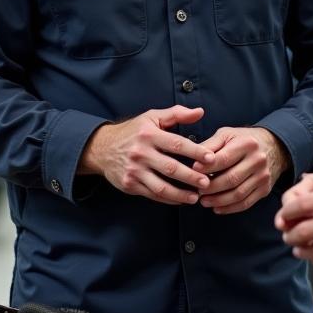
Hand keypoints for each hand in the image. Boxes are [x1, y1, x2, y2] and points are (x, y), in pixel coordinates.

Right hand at [79, 105, 213, 204]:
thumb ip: (177, 114)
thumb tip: (200, 112)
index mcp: (148, 134)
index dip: (195, 152)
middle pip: (171, 168)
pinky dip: (168, 199)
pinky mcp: (129, 184)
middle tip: (207, 182)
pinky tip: (180, 200)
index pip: (176, 144)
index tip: (211, 158)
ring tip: (196, 197)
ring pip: (161, 187)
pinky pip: (152, 195)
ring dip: (181, 194)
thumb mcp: (152, 117)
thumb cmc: (133, 131)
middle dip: (191, 177)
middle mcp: (140, 153)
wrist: (102, 148)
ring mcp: (134, 171)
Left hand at [193, 127, 289, 214]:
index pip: (224, 159)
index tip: (193, 171)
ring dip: (218, 200)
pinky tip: (217, 208)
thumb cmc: (244, 140)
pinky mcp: (265, 189)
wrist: (273, 147)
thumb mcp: (227, 135)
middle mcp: (258, 160)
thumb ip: (210, 145)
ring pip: (238, 194)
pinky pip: (245, 203)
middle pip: (231, 179)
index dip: (207, 167)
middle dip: (211, 187)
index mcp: (247, 144)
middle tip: (197, 190)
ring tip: (203, 201)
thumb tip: (194, 159)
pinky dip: (229, 208)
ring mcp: (263, 176)